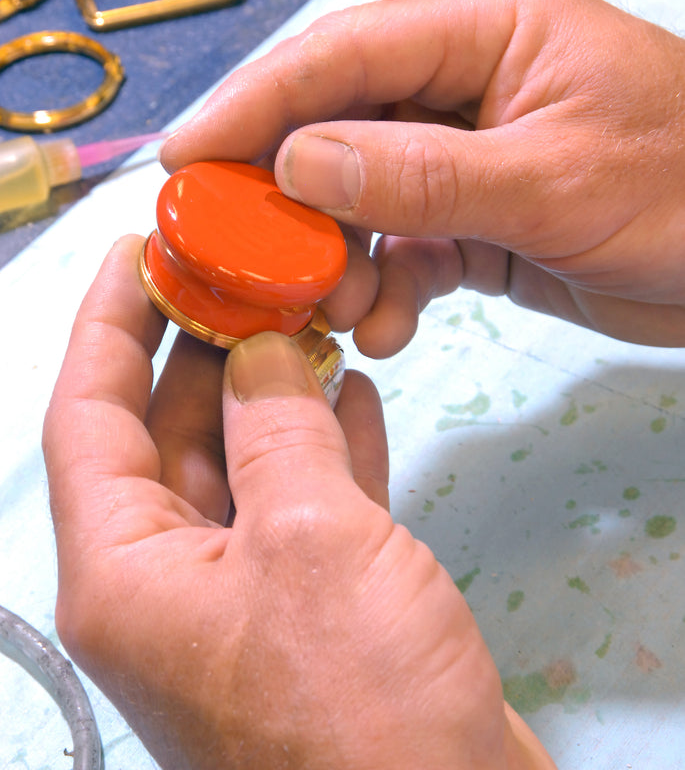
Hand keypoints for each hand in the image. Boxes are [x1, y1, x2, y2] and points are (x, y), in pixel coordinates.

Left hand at [43, 236, 553, 769]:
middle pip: (165, 432)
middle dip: (202, 343)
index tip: (138, 248)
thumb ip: (274, 429)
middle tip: (243, 265)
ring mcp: (240, 596)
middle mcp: (167, 580)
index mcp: (124, 570)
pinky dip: (322, 443)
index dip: (106, 322)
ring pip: (238, 461)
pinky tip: (351, 390)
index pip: (88, 416)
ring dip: (270, 389)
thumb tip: (260, 347)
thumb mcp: (309, 541)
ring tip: (303, 312)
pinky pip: (298, 502)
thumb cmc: (355, 707)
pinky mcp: (309, 609)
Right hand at [162, 0, 684, 355]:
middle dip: (285, 197)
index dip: (253, 102)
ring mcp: (465, 147)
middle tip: (241, 257)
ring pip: (359, 194)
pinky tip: (386, 325)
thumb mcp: (550, 180)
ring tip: (337, 309)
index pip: (341, 52)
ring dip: (337, 256)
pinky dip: (385, 286)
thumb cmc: (683, 188)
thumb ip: (419, 173)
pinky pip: (403, 242)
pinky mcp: (476, 212)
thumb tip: (293, 162)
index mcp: (483, 25)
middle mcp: (462, 76)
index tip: (182, 158)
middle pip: (335, 123)